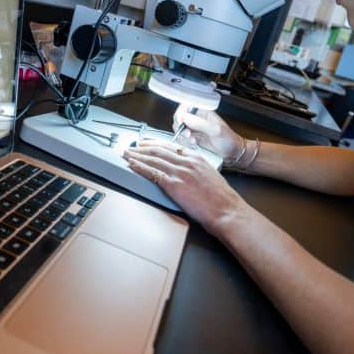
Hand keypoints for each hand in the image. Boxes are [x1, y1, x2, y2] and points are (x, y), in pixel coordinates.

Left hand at [123, 139, 247, 235]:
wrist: (226, 210)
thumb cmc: (221, 198)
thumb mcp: (210, 175)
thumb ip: (196, 170)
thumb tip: (187, 171)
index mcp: (196, 158)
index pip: (170, 146)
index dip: (155, 144)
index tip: (146, 143)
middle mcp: (187, 161)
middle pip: (158, 150)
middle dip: (142, 147)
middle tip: (132, 146)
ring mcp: (179, 172)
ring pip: (153, 158)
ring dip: (137, 155)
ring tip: (127, 153)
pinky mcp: (174, 184)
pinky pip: (152, 172)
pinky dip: (140, 167)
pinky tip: (132, 165)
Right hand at [173, 104, 243, 161]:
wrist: (233, 154)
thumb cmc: (229, 140)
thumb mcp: (216, 130)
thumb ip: (200, 123)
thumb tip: (184, 117)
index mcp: (203, 112)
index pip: (185, 106)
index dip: (180, 113)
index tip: (181, 122)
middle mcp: (197, 119)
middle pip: (179, 118)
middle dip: (181, 127)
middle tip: (189, 135)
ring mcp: (195, 129)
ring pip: (179, 130)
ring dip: (183, 137)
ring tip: (194, 141)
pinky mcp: (193, 139)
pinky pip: (182, 139)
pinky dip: (185, 143)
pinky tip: (194, 145)